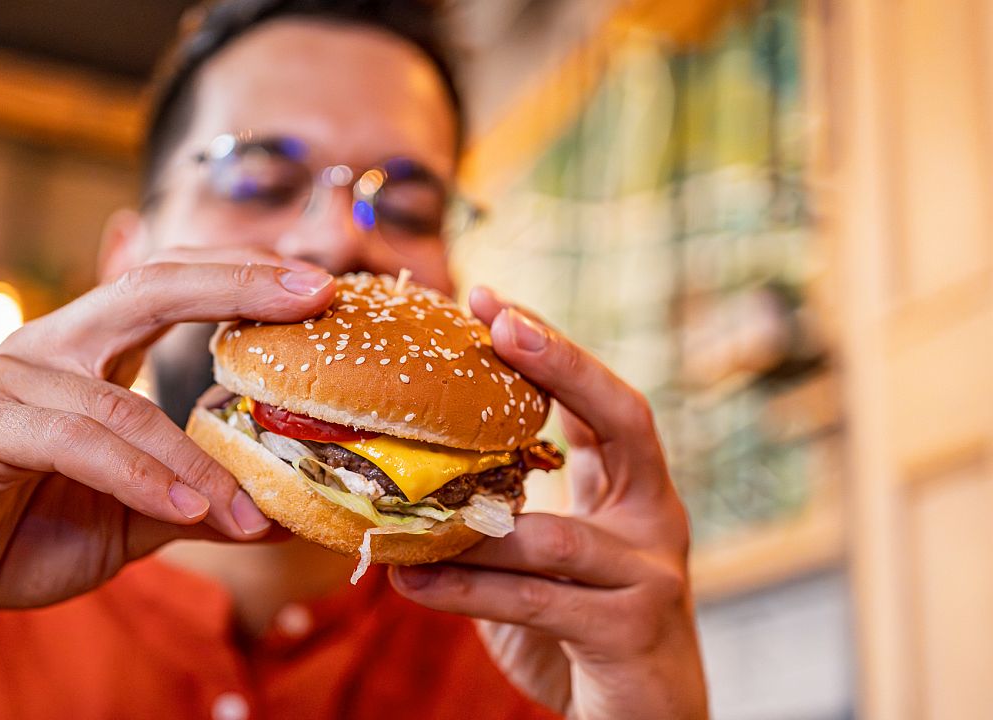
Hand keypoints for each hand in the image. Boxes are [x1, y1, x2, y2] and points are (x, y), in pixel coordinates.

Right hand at [0, 250, 335, 718]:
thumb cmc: (22, 533)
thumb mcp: (133, 516)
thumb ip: (198, 500)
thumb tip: (285, 513)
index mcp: (86, 350)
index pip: (171, 284)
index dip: (242, 275)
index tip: (319, 285)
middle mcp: (47, 345)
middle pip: (150, 288)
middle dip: (237, 284)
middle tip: (314, 295)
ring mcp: (7, 378)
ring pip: (125, 403)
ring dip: (198, 464)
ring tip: (252, 513)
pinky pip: (79, 442)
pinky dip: (142, 479)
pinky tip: (189, 514)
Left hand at [388, 287, 707, 719]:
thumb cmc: (579, 633)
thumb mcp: (544, 559)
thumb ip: (503, 511)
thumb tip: (403, 468)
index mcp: (635, 492)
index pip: (604, 401)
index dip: (554, 348)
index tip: (490, 299)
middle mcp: (656, 520)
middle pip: (625, 419)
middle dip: (562, 364)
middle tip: (497, 323)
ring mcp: (653, 575)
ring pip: (555, 534)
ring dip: (470, 525)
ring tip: (397, 510)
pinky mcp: (633, 632)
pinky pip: (539, 601)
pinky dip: (468, 590)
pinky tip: (409, 583)